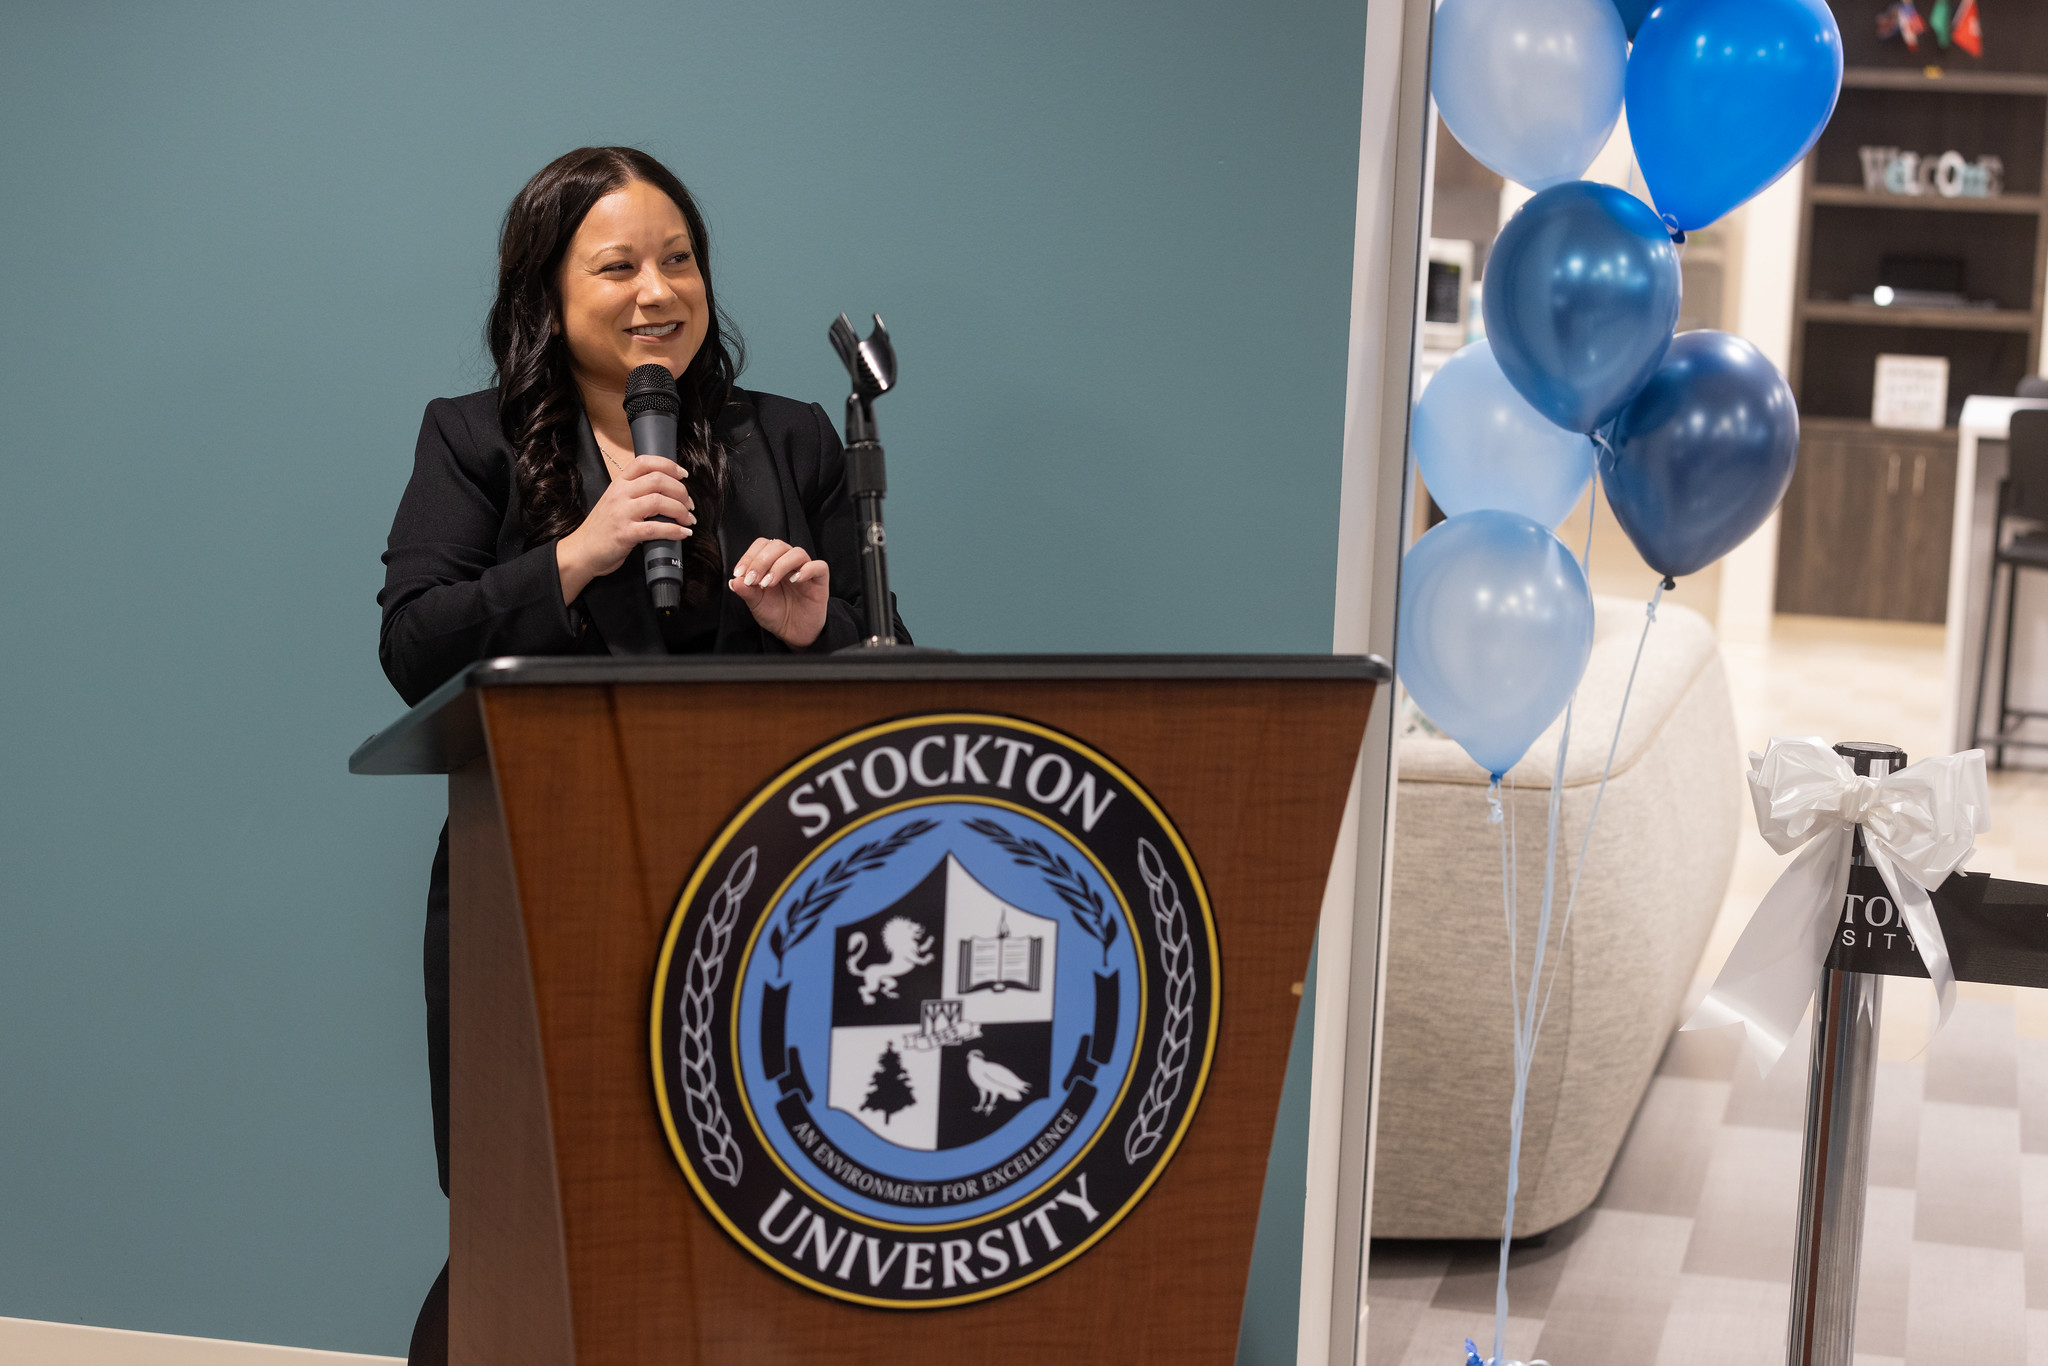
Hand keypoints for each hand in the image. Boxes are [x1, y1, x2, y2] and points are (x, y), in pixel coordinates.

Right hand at [556, 455, 693, 603]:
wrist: (582, 551)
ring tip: (688, 519)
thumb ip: (636, 493)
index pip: (645, 462)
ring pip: (659, 502)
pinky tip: (683, 533)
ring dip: (680, 510)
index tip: (683, 475)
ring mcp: (621, 513)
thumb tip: (668, 492)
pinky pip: (655, 528)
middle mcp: (620, 494)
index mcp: (619, 483)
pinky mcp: (625, 534)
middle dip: (681, 491)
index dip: (669, 465)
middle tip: (689, 504)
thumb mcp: (616, 502)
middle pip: (658, 480)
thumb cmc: (603, 528)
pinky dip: (674, 531)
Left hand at [729, 538, 828, 648]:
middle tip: (753, 580)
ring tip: (769, 583)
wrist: (793, 633)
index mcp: (772, 562)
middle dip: (762, 561)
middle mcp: (789, 562)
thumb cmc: (776, 614)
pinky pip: (819, 566)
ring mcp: (805, 570)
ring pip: (797, 553)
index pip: (762, 546)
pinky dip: (807, 570)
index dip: (750, 556)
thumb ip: (746, 591)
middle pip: (778, 545)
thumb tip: (735, 581)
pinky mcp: (820, 580)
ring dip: (780, 566)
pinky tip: (794, 580)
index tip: (740, 574)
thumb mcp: (756, 603)